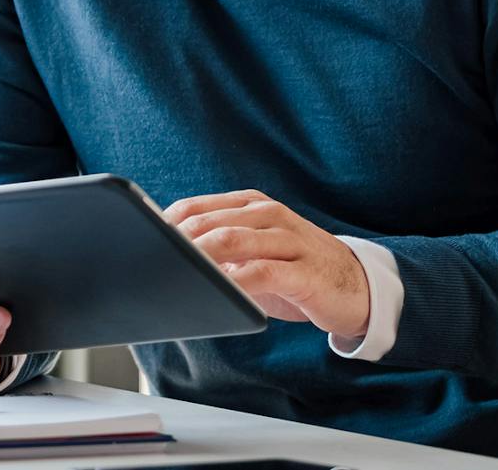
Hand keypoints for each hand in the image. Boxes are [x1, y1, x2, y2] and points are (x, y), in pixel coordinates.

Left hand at [164, 189, 370, 339]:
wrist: (357, 287)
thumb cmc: (295, 271)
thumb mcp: (255, 253)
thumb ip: (219, 250)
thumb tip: (168, 261)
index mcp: (251, 205)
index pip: (195, 207)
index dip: (164, 226)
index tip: (139, 244)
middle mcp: (269, 215)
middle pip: (209, 222)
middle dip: (176, 242)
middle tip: (150, 262)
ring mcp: (289, 240)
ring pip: (233, 240)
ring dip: (199, 258)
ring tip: (174, 273)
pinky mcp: (304, 272)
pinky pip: (263, 274)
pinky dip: (236, 283)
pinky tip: (219, 292)